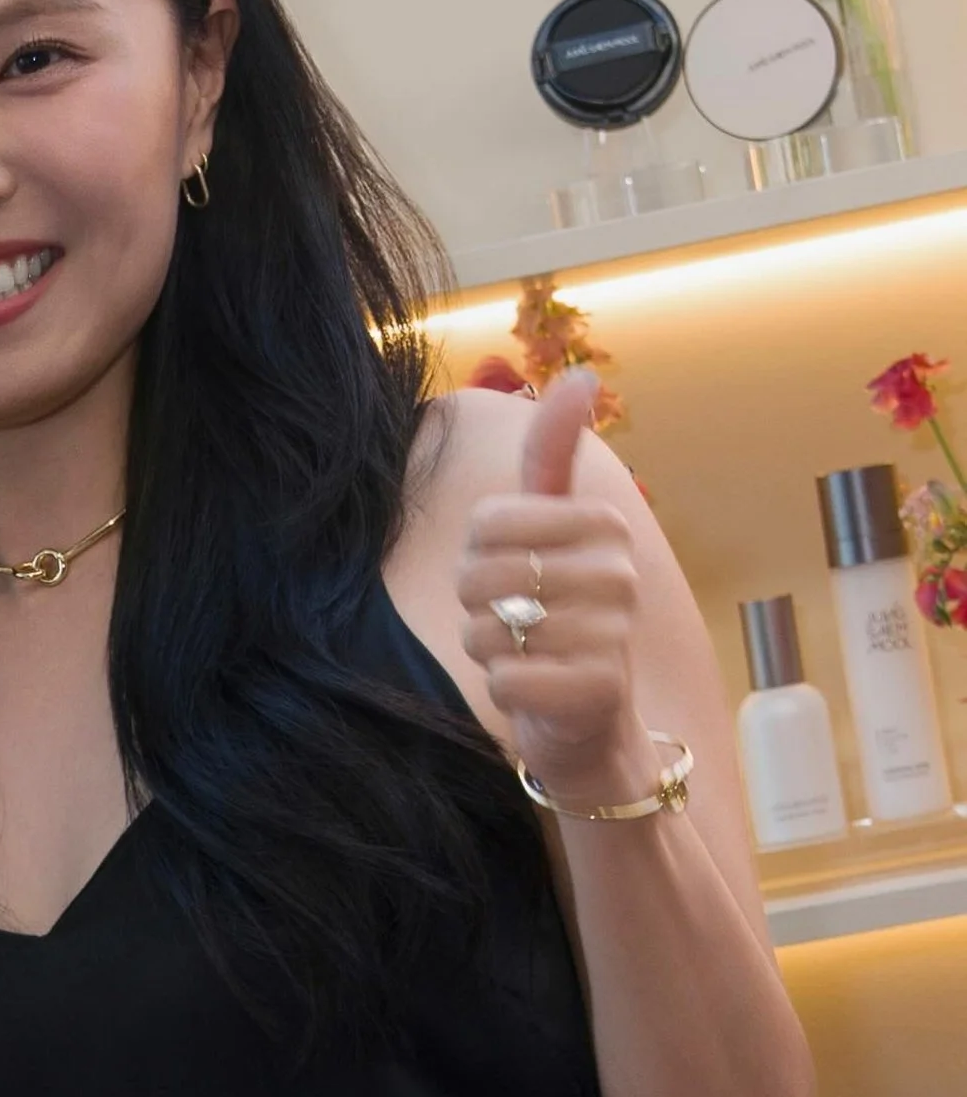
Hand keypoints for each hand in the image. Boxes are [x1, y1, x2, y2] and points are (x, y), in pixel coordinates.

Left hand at [457, 368, 657, 811]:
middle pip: (479, 576)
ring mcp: (616, 634)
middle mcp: (621, 573)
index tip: (514, 576)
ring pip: (487, 630)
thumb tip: (582, 375)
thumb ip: (554, 456)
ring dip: (489, 652)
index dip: (477, 556)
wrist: (591, 721)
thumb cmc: (557, 616)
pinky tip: (537, 693)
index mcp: (605, 525)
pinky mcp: (600, 691)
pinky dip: (503, 690)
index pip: (486, 523)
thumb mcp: (551, 530)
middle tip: (515, 626)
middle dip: (475, 608)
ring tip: (530, 657)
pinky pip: (505, 679)